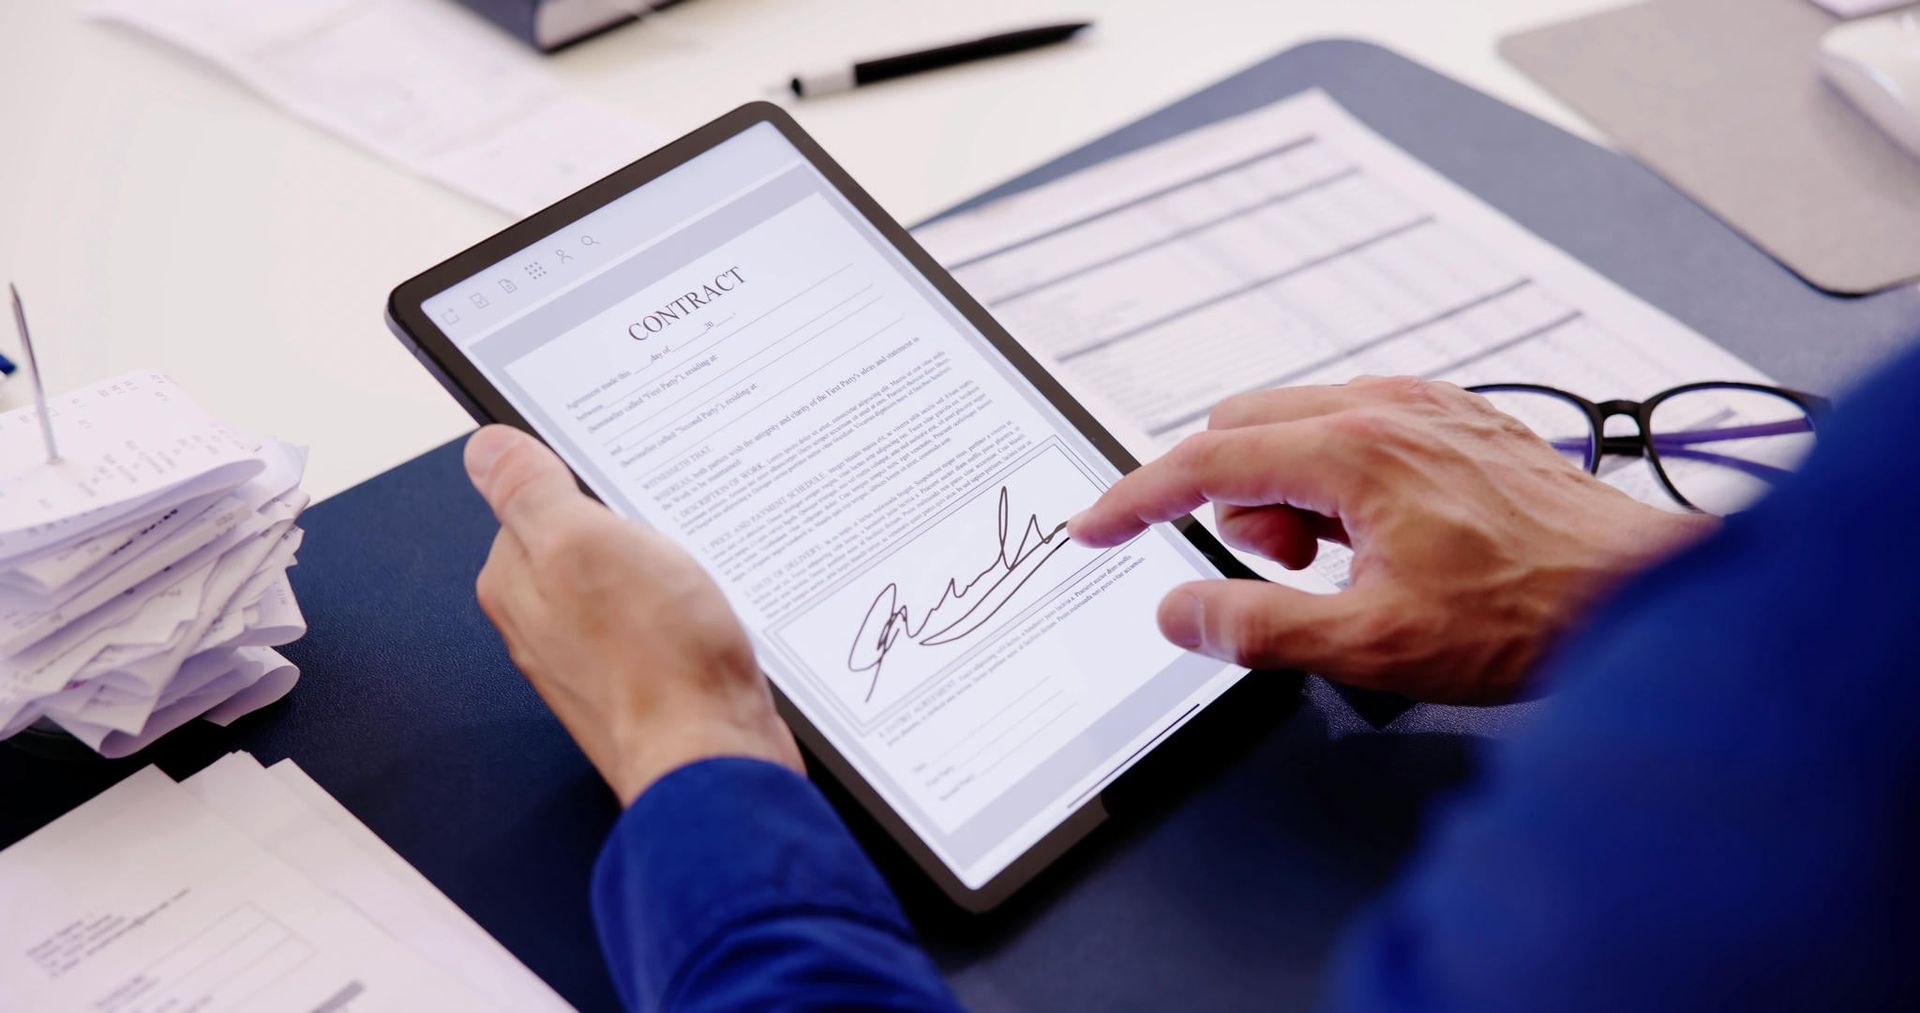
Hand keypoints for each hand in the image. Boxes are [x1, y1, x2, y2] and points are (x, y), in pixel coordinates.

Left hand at [464, 425, 801, 804]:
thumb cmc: (655, 664)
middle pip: (584, 539)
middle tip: (670, 521)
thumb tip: (489, 447)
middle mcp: (544, 624)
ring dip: (666, 565)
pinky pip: (660, 619)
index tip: (623, 476)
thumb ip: (532, 491)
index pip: (533, 499)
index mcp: (515, 584)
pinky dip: (686, 605)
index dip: (583, 478)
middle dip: (629, 523)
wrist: (713, 757)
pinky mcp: (644, 678)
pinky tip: (711, 609)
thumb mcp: (586, 545)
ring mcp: (594, 656)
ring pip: (628, 579)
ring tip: (696, 567)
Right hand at [1068, 376, 1715, 702]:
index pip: (1205, 462)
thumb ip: (1257, 628)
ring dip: (1284, 493)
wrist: (1639, 592)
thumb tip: (1180, 613)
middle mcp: (1384, 408)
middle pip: (1242, 429)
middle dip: (1229, 502)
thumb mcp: (1372, 647)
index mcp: (1353, 451)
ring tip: (1341, 567)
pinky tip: (1380, 540)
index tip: (1096, 527)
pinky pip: (1352, 427)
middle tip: (1278, 574)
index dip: (1136, 500)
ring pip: (1297, 425)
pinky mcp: (1454, 418)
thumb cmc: (1525, 617)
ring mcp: (1424, 405)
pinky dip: (1333, 479)